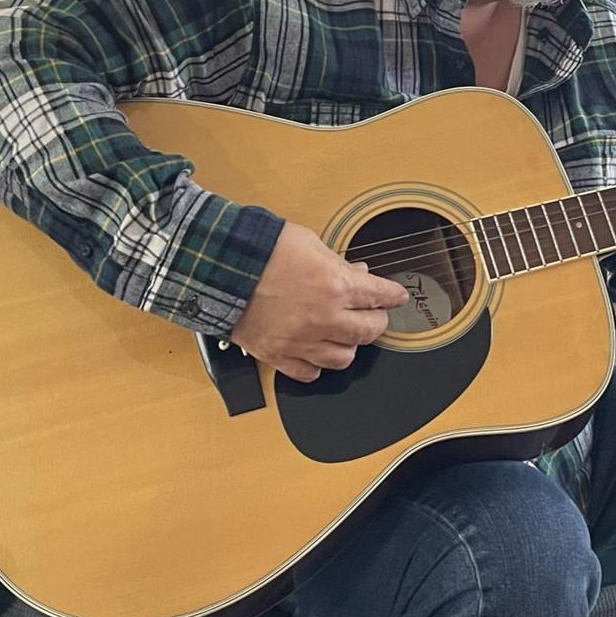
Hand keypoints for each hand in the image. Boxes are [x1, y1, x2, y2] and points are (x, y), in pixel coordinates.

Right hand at [229, 222, 408, 381]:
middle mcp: (323, 318)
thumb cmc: (260, 250)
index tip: (396, 296)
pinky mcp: (278, 355)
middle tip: (373, 314)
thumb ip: (337, 262)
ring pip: (344, 358)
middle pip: (369, 331)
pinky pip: (309, 373)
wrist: (219, 267)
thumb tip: (356, 273)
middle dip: (376, 321)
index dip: (393, 295)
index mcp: (335, 285)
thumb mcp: (309, 243)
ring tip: (345, 334)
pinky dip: (317, 364)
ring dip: (349, 345)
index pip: (380, 295)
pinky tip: (317, 352)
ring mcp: (301, 341)